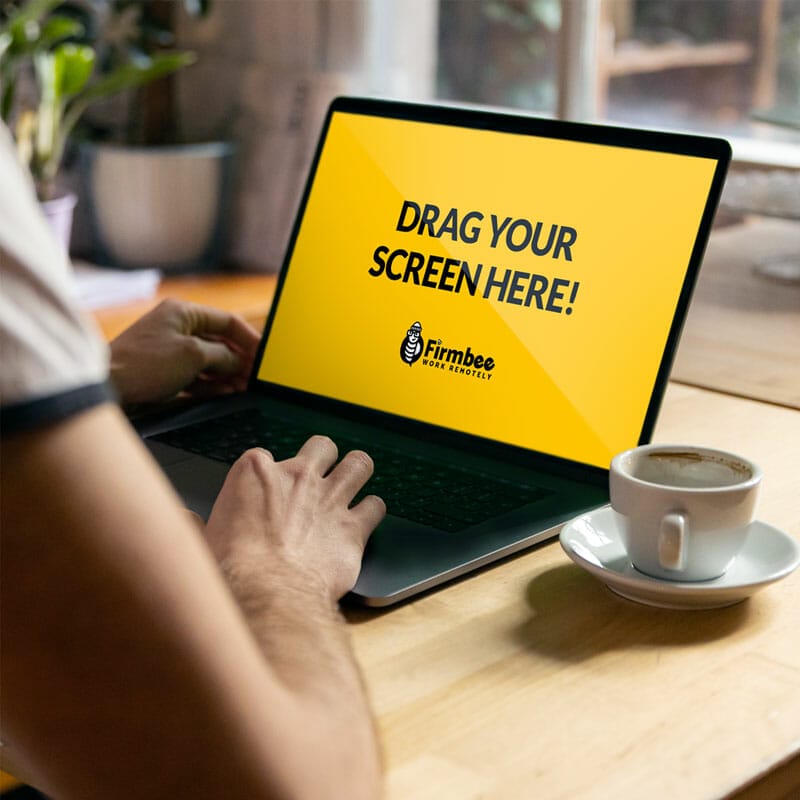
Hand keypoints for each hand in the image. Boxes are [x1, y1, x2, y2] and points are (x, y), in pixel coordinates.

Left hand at [109, 299, 259, 405]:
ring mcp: (170, 349)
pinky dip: (210, 383)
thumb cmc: (145, 364)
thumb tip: (239, 362)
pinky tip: (224, 393)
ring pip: (209, 360)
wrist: (107, 386)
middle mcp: (177, 327)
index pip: (228, 321)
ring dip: (227, 375)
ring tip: (243, 389)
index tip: (264, 357)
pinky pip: (195, 375)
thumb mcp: (194, 355)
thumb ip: (223, 356)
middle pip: (219, 342)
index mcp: (184, 312)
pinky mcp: (164, 370)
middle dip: (239, 360)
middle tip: (255, 378)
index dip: (249, 338)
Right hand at [203, 436, 385, 603]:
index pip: (266, 456)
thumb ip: (193, 524)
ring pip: (358, 464)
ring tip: (355, 480)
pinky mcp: (354, 527)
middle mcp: (298, 477)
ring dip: (358, 471)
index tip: (268, 491)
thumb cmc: (232, 569)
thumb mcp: (200, 539)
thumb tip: (181, 520)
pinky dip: (372, 511)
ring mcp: (330, 499)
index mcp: (256, 472)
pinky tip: (366, 518)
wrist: (267, 593)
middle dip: (324, 458)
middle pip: (322, 447)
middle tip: (321, 474)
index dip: (270, 475)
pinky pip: (376, 506)